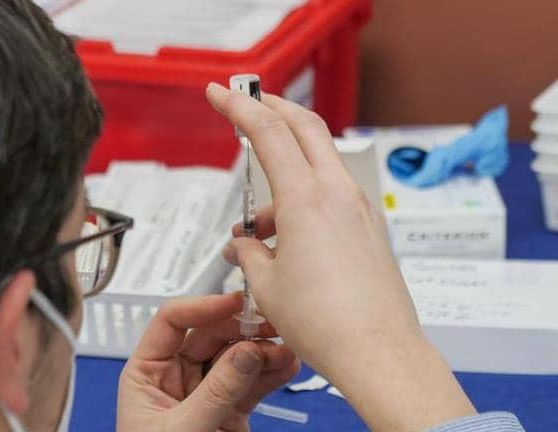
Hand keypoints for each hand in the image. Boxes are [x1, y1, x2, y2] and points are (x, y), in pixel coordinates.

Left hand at [117, 293, 299, 431]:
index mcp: (146, 373)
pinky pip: (251, 384)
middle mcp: (175, 377)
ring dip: (262, 350)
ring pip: (236, 358)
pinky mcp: (229, 412)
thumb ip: (215, 392)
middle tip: (269, 325)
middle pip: (210, 335)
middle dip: (241, 329)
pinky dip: (271, 373)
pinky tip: (288, 365)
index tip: (233, 303)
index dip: (202, 307)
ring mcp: (204, 393)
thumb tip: (245, 352)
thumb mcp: (181, 431)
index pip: (171, 322)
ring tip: (285, 349)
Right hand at [205, 83, 475, 430]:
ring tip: (255, 230)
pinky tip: (284, 243)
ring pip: (316, 165)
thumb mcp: (266, 285)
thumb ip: (248, 254)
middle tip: (245, 107)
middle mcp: (337, 194)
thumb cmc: (325, 323)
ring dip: (282, 177)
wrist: (378, 352)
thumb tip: (243, 247)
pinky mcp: (368, 229)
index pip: (267, 131)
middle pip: (304, 126)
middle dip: (272, 110)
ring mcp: (359, 209)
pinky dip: (302, 202)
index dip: (238, 107)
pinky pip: (330, 197)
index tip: (219, 93)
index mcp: (306, 199)